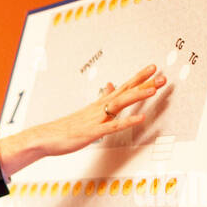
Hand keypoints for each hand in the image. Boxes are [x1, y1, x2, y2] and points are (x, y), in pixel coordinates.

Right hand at [0, 64, 166, 176]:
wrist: (45, 137)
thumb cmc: (65, 127)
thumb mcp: (86, 111)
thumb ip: (102, 98)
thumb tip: (110, 85)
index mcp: (99, 104)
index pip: (122, 86)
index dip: (138, 77)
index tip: (153, 68)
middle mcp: (99, 108)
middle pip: (125, 92)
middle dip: (144, 83)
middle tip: (161, 75)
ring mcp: (96, 119)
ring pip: (120, 104)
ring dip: (137, 96)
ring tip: (153, 90)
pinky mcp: (92, 132)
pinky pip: (113, 126)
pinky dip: (127, 122)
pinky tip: (140, 119)